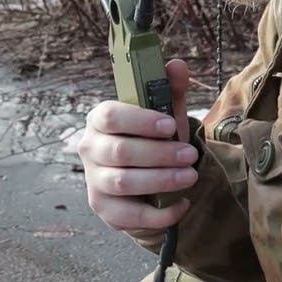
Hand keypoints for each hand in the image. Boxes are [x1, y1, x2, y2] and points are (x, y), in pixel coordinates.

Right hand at [74, 59, 198, 234]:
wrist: (145, 178)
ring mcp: (94, 181)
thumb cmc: (153, 139)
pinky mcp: (104, 209)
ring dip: (160, 180)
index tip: (170, 126)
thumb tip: (178, 65)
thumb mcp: (164, 115)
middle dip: (160, 154)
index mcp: (100, 119)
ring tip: (190, 176)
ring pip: (123, 182)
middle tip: (191, 155)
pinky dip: (158, 214)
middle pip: (120, 152)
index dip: (140, 121)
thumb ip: (170, 90)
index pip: (111, 116)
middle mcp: (90, 148)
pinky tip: (183, 204)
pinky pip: (128, 216)